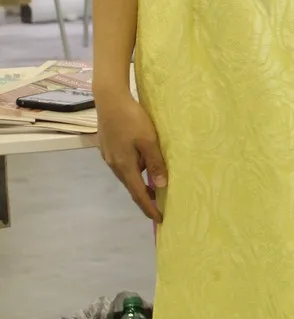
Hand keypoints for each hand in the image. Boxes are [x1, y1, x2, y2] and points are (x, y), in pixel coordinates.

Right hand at [96, 90, 166, 222]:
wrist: (109, 99)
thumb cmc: (131, 118)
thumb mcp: (148, 140)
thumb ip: (155, 163)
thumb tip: (160, 186)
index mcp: (124, 166)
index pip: (138, 194)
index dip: (149, 208)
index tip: (160, 219)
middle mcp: (114, 164)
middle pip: (131, 185)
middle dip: (145, 196)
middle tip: (161, 203)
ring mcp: (109, 156)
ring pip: (127, 173)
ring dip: (140, 181)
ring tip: (155, 183)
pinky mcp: (108, 147)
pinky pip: (123, 163)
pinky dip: (134, 168)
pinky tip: (142, 162)